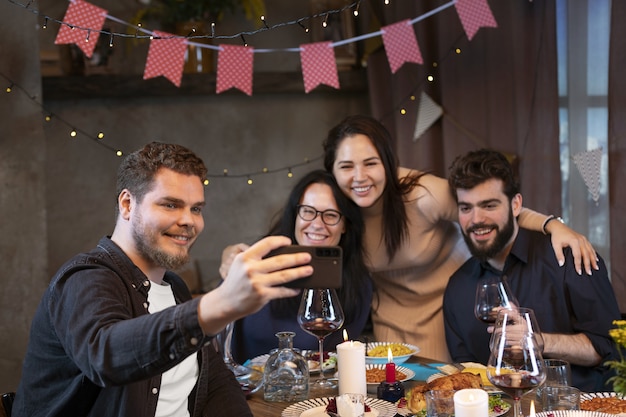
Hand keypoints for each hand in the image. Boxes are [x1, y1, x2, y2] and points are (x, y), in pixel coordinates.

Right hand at [197, 236, 312, 335]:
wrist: (226, 302)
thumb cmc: (235, 282)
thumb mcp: (240, 264)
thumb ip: (255, 257)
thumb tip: (279, 252)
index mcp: (245, 258)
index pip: (266, 244)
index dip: (280, 241)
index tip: (289, 241)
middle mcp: (251, 269)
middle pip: (279, 261)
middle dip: (296, 258)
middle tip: (307, 257)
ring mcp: (257, 283)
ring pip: (284, 276)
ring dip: (299, 272)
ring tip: (308, 270)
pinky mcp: (262, 296)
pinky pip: (281, 291)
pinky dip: (291, 290)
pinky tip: (298, 288)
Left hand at [546, 220, 598, 274]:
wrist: (558, 226)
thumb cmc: (556, 235)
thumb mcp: (555, 245)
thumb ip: (559, 255)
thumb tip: (561, 264)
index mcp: (574, 241)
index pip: (577, 255)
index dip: (578, 264)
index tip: (579, 272)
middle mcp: (581, 240)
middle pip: (586, 254)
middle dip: (588, 264)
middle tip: (589, 273)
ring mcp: (583, 239)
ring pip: (590, 251)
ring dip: (593, 260)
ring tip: (595, 268)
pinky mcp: (583, 238)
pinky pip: (590, 247)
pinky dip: (593, 253)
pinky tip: (595, 259)